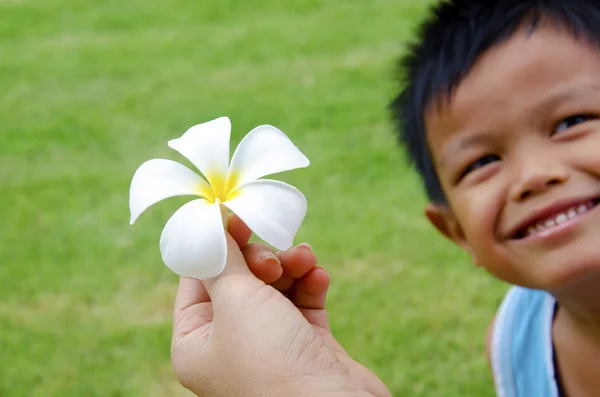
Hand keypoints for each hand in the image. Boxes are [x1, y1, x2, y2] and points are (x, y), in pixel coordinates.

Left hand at [171, 214, 390, 396]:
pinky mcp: (307, 343)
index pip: (198, 279)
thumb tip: (211, 223)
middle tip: (272, 259)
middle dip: (260, 259)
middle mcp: (230, 343)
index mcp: (197, 341)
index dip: (217, 246)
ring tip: (304, 260)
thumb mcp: (235, 300)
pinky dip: (310, 283)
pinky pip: (304, 301)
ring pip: (276, 286)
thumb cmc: (269, 361)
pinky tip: (318, 275)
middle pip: (239, 279)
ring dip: (291, 266)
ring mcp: (270, 344)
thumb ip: (224, 258)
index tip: (234, 216)